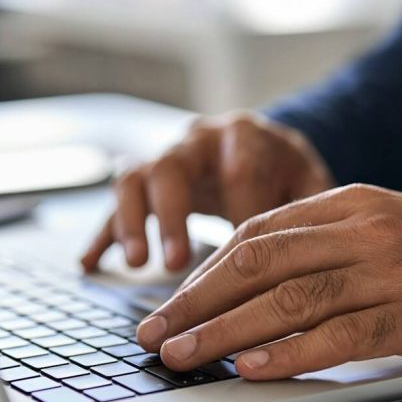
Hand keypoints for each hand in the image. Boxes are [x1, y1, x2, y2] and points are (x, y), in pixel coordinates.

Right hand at [81, 113, 332, 272]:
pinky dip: (104, 234)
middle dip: (172, 216)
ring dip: (132, 221)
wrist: (262, 147)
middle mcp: (198, 141)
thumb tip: (308, 254)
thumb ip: (309, 211)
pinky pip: (117, 204)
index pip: (239, 171)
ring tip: (138, 264)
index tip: (248, 261)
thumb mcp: (310, 182)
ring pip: (135, 179)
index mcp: (243, 136)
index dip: (241, 213)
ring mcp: (167, 159)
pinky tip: (90, 265)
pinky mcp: (147, 183)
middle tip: (174, 262)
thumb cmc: (288, 172)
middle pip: (172, 168)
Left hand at [136, 185, 401, 379]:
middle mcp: (358, 230)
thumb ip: (321, 239)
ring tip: (183, 354)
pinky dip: (287, 352)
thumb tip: (254, 274)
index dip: (206, 271)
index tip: (173, 300)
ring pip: (285, 300)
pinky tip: (251, 365)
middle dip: (197, 300)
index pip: (256, 234)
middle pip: (257, 263)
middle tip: (157, 330)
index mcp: (345, 202)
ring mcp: (383, 271)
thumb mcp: (380, 220)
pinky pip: (336, 335)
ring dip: (224, 331)